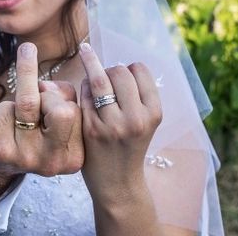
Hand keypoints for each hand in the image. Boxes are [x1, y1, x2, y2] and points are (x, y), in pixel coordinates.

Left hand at [0, 42, 83, 198]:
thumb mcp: (55, 119)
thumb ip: (64, 98)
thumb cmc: (30, 131)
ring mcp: (27, 157)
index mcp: (74, 157)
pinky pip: (7, 109)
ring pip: (30, 102)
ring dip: (27, 72)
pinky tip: (0, 117)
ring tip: (27, 50)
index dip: (66, 97)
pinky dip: (3, 105)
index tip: (56, 92)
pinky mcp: (2, 149)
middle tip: (39, 94)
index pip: (80, 113)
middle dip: (50, 95)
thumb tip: (47, 85)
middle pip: (64, 112)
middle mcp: (53, 162)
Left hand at [79, 43, 161, 204]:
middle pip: (119, 72)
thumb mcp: (146, 121)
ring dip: (92, 65)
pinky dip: (84, 85)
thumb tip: (121, 62)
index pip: (140, 70)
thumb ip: (138, 95)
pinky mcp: (90, 129)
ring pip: (99, 79)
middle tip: (107, 75)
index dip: (130, 67)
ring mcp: (111, 125)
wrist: (119, 183)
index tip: (124, 71)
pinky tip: (85, 86)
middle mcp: (135, 119)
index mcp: (153, 113)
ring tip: (86, 54)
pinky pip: (84, 94)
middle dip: (111, 68)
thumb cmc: (131, 146)